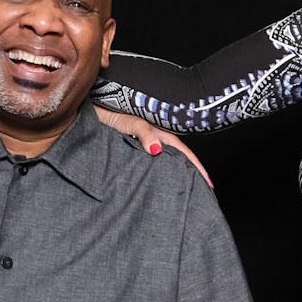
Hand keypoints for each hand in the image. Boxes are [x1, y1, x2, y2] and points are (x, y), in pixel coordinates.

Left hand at [92, 106, 212, 187]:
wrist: (92, 111)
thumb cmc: (110, 113)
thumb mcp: (130, 123)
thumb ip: (145, 135)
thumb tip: (157, 150)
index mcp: (159, 132)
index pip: (183, 152)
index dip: (196, 167)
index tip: (208, 183)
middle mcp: (155, 138)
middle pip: (179, 157)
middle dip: (192, 172)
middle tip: (204, 189)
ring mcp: (146, 144)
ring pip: (168, 160)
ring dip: (178, 172)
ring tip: (188, 187)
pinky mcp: (135, 149)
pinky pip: (153, 163)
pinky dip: (162, 171)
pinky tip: (164, 180)